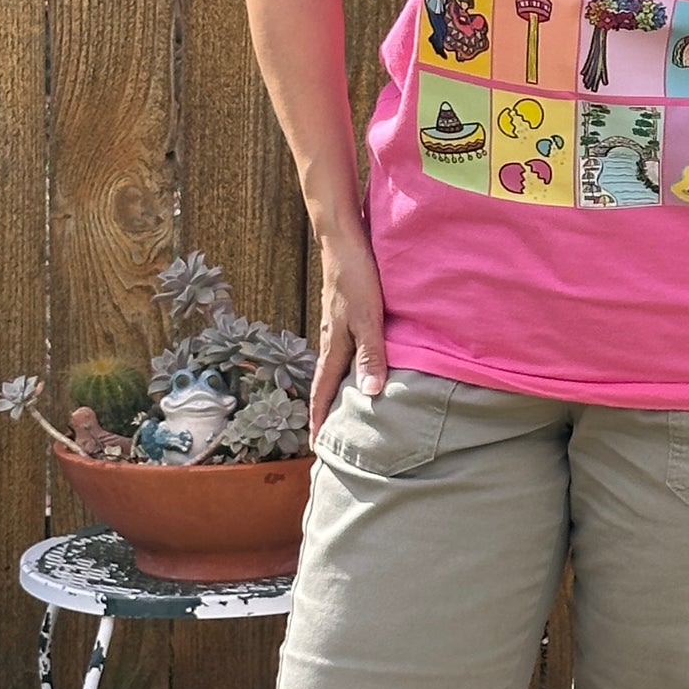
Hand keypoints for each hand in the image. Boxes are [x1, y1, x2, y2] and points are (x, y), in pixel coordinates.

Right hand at [309, 230, 387, 434]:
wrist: (343, 242)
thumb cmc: (356, 277)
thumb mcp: (367, 318)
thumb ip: (372, 354)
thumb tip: (371, 393)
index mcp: (334, 345)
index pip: (323, 391)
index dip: (319, 419)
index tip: (316, 446)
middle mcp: (331, 339)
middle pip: (325, 383)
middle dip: (323, 411)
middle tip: (325, 437)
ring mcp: (336, 327)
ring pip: (334, 367)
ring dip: (334, 390)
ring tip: (340, 410)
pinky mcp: (344, 314)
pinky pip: (343, 351)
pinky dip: (345, 368)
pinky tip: (355, 367)